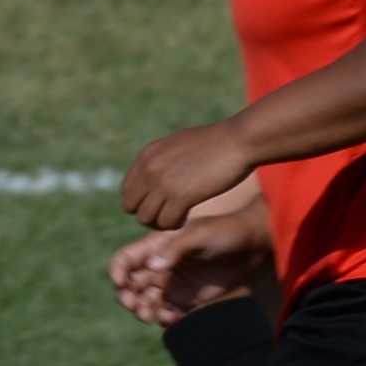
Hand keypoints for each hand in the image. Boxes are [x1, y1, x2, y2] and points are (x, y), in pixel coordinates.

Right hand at [110, 212, 274, 324]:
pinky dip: (163, 318)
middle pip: (130, 285)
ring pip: (146, 302)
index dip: (117, 271)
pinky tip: (168, 317)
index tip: (119, 283)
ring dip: (142, 310)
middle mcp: (159, 267)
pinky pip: (167, 313)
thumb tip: (152, 266)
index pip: (125, 260)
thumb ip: (175, 249)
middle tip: (134, 305)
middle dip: (127, 296)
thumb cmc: (225, 232)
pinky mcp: (187, 300)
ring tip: (148, 316)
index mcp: (156, 246)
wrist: (253, 245)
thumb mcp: (199, 235)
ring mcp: (172, 284)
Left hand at [120, 119, 253, 229]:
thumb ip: (161, 161)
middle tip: (167, 213)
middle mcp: (149, 169)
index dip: (142, 200)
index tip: (160, 202)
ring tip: (178, 216)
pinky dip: (175, 224)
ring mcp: (163, 183)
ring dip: (160, 222)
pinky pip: (166, 222)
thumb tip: (154, 174)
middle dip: (147, 214)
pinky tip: (187, 216)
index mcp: (147, 156)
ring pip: (145, 218)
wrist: (238, 141)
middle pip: (130, 206)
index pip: (127, 189)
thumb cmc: (215, 143)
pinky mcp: (180, 196)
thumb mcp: (177, 145)